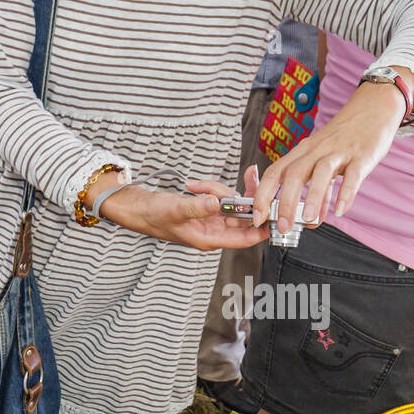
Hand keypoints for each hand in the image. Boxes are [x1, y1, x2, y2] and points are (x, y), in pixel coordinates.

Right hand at [100, 169, 267, 251]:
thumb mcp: (176, 210)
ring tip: (194, 186)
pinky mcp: (208, 208)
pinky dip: (210, 187)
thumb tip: (216, 202)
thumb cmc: (154, 215)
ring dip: (217, 188)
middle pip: (242, 215)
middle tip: (250, 174)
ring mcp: (212, 220)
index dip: (263, 227)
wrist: (139, 208)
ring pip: (230, 201)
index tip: (274, 210)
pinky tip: (193, 185)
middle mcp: (215, 231)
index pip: (246, 238)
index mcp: (210, 239)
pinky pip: (219, 195)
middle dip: (244, 197)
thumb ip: (197, 207)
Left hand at [252, 77, 409, 230]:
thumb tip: (311, 220)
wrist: (373, 108)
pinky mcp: (362, 156)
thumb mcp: (325, 160)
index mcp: (303, 151)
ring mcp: (339, 152)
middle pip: (294, 174)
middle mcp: (317, 150)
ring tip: (309, 220)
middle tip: (284, 227)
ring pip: (321, 173)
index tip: (257, 217)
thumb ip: (319, 192)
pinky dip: (346, 194)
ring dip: (313, 198)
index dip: (262, 195)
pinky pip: (352, 176)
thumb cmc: (345, 137)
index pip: (275, 172)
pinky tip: (341, 211)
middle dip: (285, 203)